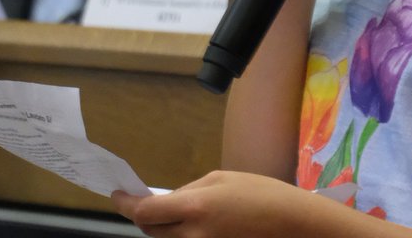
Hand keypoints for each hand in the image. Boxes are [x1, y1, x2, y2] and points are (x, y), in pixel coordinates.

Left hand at [113, 171, 330, 237]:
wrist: (294, 226)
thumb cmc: (261, 194)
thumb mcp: (221, 179)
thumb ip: (188, 192)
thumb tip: (167, 202)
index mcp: (194, 208)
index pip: (145, 212)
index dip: (126, 204)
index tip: (118, 195)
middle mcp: (193, 237)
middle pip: (150, 231)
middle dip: (144, 216)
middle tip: (147, 202)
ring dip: (164, 229)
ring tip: (175, 214)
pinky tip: (194, 226)